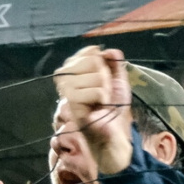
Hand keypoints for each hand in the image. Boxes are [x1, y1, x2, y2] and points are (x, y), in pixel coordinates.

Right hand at [52, 46, 133, 174]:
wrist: (112, 132)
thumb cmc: (113, 107)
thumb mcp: (118, 81)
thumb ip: (115, 63)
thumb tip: (110, 51)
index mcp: (74, 68)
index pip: (91, 51)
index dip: (105, 64)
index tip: (105, 80)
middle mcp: (65, 77)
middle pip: (94, 61)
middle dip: (106, 78)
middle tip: (103, 94)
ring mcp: (66, 90)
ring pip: (96, 76)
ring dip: (106, 91)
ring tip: (101, 102)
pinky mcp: (72, 103)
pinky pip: (96, 91)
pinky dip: (103, 100)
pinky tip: (98, 108)